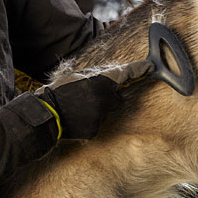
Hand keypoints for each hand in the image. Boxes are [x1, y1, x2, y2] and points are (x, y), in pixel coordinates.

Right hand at [38, 60, 153, 139]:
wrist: (46, 114)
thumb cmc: (59, 91)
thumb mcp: (77, 75)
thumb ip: (97, 75)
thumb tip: (112, 74)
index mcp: (100, 82)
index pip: (125, 73)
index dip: (140, 69)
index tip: (151, 66)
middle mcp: (104, 98)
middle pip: (116, 99)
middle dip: (108, 98)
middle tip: (88, 97)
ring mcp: (100, 116)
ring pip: (106, 112)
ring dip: (97, 110)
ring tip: (78, 108)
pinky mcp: (95, 130)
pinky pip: (98, 124)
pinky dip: (90, 122)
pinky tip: (77, 119)